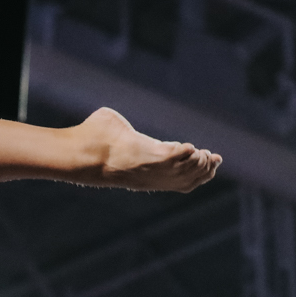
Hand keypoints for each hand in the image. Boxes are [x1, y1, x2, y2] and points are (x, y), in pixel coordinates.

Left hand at [81, 107, 219, 192]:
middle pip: (187, 179)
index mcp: (145, 170)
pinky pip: (177, 159)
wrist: (82, 150)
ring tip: (206, 154)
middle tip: (213, 158)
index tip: (210, 159)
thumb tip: (106, 118)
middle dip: (204, 169)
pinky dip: (187, 155)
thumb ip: (116, 125)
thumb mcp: (110, 130)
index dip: (195, 170)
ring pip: (186, 172)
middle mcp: (150, 175)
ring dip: (200, 162)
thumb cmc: (90, 139)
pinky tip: (191, 149)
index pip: (176, 176)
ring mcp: (150, 169)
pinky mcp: (151, 158)